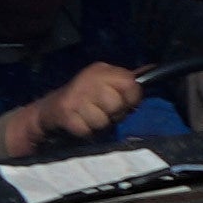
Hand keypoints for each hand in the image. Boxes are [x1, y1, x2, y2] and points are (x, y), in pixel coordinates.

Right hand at [10, 58, 153, 156]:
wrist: (48, 112)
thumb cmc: (85, 100)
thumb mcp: (106, 86)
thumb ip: (127, 81)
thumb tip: (154, 69)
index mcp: (102, 70)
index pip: (131, 84)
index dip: (132, 99)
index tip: (126, 104)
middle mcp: (89, 79)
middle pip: (117, 105)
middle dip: (114, 115)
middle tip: (103, 112)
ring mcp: (75, 95)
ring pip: (103, 120)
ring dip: (98, 125)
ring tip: (89, 118)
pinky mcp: (65, 113)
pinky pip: (88, 131)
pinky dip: (86, 133)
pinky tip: (79, 124)